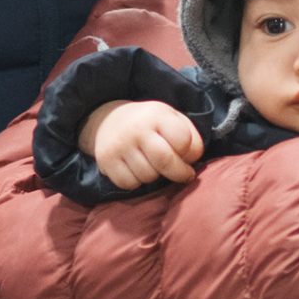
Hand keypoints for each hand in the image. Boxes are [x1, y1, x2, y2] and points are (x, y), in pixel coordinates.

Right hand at [83, 99, 204, 190]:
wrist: (108, 120)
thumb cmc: (149, 124)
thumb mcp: (171, 119)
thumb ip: (190, 136)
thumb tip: (192, 161)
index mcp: (157, 114)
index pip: (183, 140)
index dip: (190, 152)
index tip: (187, 155)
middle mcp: (136, 128)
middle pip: (165, 161)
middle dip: (179, 173)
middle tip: (183, 175)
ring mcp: (119, 145)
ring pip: (148, 176)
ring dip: (155, 176)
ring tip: (152, 164)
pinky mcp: (105, 160)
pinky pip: (129, 184)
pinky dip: (136, 182)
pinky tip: (136, 169)